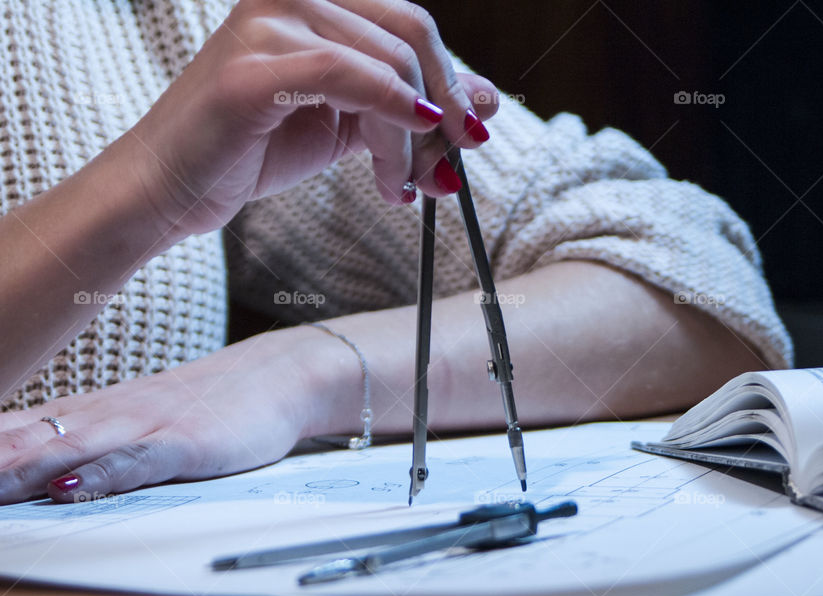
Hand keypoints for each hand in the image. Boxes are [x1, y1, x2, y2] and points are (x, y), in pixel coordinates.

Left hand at [0, 328, 339, 504]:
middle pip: (28, 437)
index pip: (16, 425)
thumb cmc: (210, 400)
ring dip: (18, 468)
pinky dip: (101, 475)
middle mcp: (111, 413)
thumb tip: (35, 463)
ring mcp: (148, 424)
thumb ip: (92, 434)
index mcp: (96, 408)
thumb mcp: (141, 414)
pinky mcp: (186, 441)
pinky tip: (70, 487)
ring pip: (70, 447)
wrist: (279, 375)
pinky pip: (137, 460)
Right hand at [122, 0, 499, 237]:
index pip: (411, 24)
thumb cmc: (253, 149)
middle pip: (410, 35)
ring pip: (387, 66)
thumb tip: (489, 100)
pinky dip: (389, 119)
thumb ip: (411, 106)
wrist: (173, 187)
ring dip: (409, 140)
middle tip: (444, 169)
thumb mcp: (351, 124)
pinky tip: (398, 167)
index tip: (467, 138)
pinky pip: (348, 77)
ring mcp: (268, 20)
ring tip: (396, 187)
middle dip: (443, 110)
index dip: (452, 82)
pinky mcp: (253, 66)